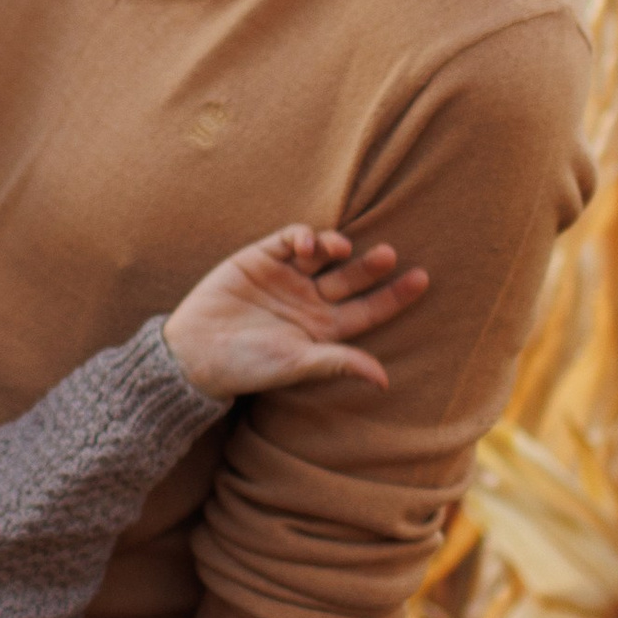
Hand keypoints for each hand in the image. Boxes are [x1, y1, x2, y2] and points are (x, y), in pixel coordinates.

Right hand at [162, 227, 427, 399]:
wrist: (195, 352)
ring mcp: (287, 277)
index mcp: (324, 328)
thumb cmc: (248, 365)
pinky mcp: (261, 258)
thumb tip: (386, 380)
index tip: (422, 279)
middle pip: (351, 279)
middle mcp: (310, 300)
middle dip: (371, 266)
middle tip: (388, 255)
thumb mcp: (297, 364)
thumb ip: (339, 362)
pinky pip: (289, 239)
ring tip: (339, 247)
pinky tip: (305, 245)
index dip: (395, 295)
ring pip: (324, 254)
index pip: (368, 309)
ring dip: (335, 245)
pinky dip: (301, 237)